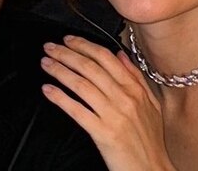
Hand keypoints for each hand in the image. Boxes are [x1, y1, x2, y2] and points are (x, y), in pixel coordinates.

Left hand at [41, 35, 175, 170]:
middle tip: (49, 47)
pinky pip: (77, 110)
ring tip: (46, 64)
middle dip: (66, 54)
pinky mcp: (103, 133)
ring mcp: (114, 115)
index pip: (106, 58)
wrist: (151, 170)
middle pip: (90, 68)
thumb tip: (120, 54)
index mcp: (135, 89)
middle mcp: (125, 98)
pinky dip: (60, 98)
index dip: (84, 46)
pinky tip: (48, 90)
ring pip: (82, 85)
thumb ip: (136, 77)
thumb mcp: (151, 104)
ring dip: (60, 71)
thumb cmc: (150, 141)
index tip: (68, 40)